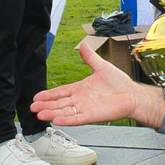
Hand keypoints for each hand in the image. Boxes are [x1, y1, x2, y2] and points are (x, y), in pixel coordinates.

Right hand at [31, 43, 164, 127]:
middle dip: (46, 106)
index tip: (37, 97)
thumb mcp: (101, 66)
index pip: (61, 92)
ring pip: (65, 112)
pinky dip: (67, 120)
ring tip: (39, 115)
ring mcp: (86, 108)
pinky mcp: (93, 115)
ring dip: (52, 113)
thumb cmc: (119, 83)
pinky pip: (77, 119)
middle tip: (32, 108)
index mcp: (80, 89)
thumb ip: (90, 57)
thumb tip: (83, 44)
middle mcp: (81, 100)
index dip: (49, 95)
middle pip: (60, 104)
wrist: (132, 94)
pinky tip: (57, 120)